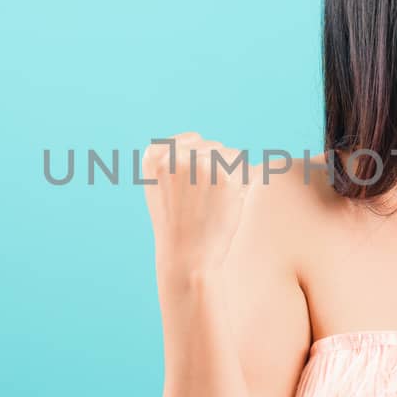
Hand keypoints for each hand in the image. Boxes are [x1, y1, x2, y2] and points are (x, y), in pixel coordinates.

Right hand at [141, 132, 252, 276]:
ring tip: (213, 202)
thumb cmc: (176, 225)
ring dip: (229, 174)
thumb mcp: (159, 188)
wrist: (187, 257)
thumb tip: (193, 139)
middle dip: (214, 168)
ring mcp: (200, 164)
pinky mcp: (224, 175)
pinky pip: (242, 165)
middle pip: (210, 146)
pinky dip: (241, 182)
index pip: (189, 139)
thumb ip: (169, 161)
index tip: (191, 187)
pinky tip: (227, 202)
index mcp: (154, 157)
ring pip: (228, 153)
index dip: (197, 161)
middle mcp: (175, 156)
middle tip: (203, 200)